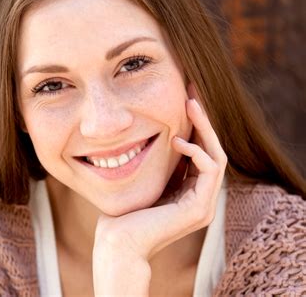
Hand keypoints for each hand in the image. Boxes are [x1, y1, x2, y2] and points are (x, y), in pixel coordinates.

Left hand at [92, 83, 227, 294]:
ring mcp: (203, 204)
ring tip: (189, 106)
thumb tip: (153, 134)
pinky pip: (211, 170)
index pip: (199, 151)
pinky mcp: (200, 208)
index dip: (194, 125)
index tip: (184, 98)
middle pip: (212, 150)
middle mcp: (200, 197)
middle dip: (202, 120)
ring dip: (204, 128)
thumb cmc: (122, 212)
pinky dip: (197, 151)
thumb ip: (156, 163)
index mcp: (187, 191)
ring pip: (216, 155)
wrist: (117, 242)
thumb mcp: (142, 179)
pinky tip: (176, 140)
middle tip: (192, 92)